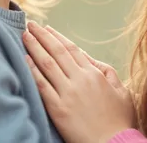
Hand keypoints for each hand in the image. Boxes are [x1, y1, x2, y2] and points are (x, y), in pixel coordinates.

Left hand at [23, 22, 134, 142]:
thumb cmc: (120, 120)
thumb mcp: (121, 90)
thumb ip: (105, 71)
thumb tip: (88, 58)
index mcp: (94, 74)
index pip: (71, 49)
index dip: (57, 36)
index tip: (47, 28)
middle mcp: (80, 79)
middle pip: (57, 51)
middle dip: (42, 36)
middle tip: (31, 24)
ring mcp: (68, 94)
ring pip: (47, 64)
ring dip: (34, 47)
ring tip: (25, 36)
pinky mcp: (58, 110)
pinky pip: (42, 86)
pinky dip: (33, 71)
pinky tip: (25, 60)